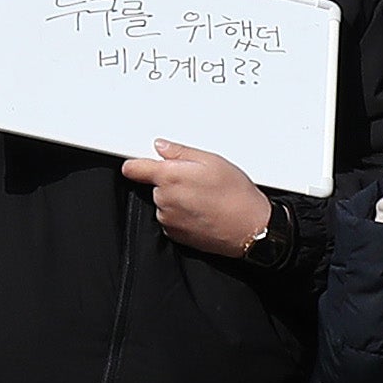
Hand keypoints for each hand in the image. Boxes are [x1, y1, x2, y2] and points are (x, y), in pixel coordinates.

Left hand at [122, 141, 276, 258]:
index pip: (134, 168)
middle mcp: (164, 199)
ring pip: (164, 203)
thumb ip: (180, 152)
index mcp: (169, 177)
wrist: (249, 228)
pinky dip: (183, 215)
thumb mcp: (212, 161)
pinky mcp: (175, 235)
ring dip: (178, 199)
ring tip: (205, 198)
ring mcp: (168, 219)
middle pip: (155, 186)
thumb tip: (162, 147)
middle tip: (198, 180)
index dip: (135, 163)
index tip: (138, 162)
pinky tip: (203, 212)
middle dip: (171, 181)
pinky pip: (172, 219)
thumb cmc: (235, 195)